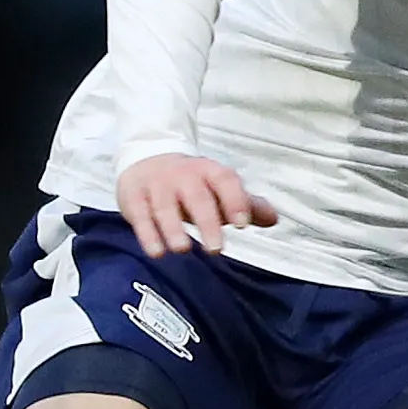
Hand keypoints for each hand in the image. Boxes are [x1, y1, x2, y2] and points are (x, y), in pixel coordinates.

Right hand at [118, 153, 278, 256]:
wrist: (147, 157)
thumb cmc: (190, 182)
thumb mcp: (218, 188)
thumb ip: (246, 204)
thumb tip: (274, 219)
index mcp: (209, 171)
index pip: (225, 181)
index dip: (236, 200)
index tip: (243, 223)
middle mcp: (183, 175)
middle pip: (197, 197)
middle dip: (207, 222)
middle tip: (216, 249)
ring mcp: (157, 185)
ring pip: (165, 206)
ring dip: (173, 228)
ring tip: (183, 249)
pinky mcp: (134, 195)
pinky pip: (139, 215)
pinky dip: (147, 233)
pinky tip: (156, 251)